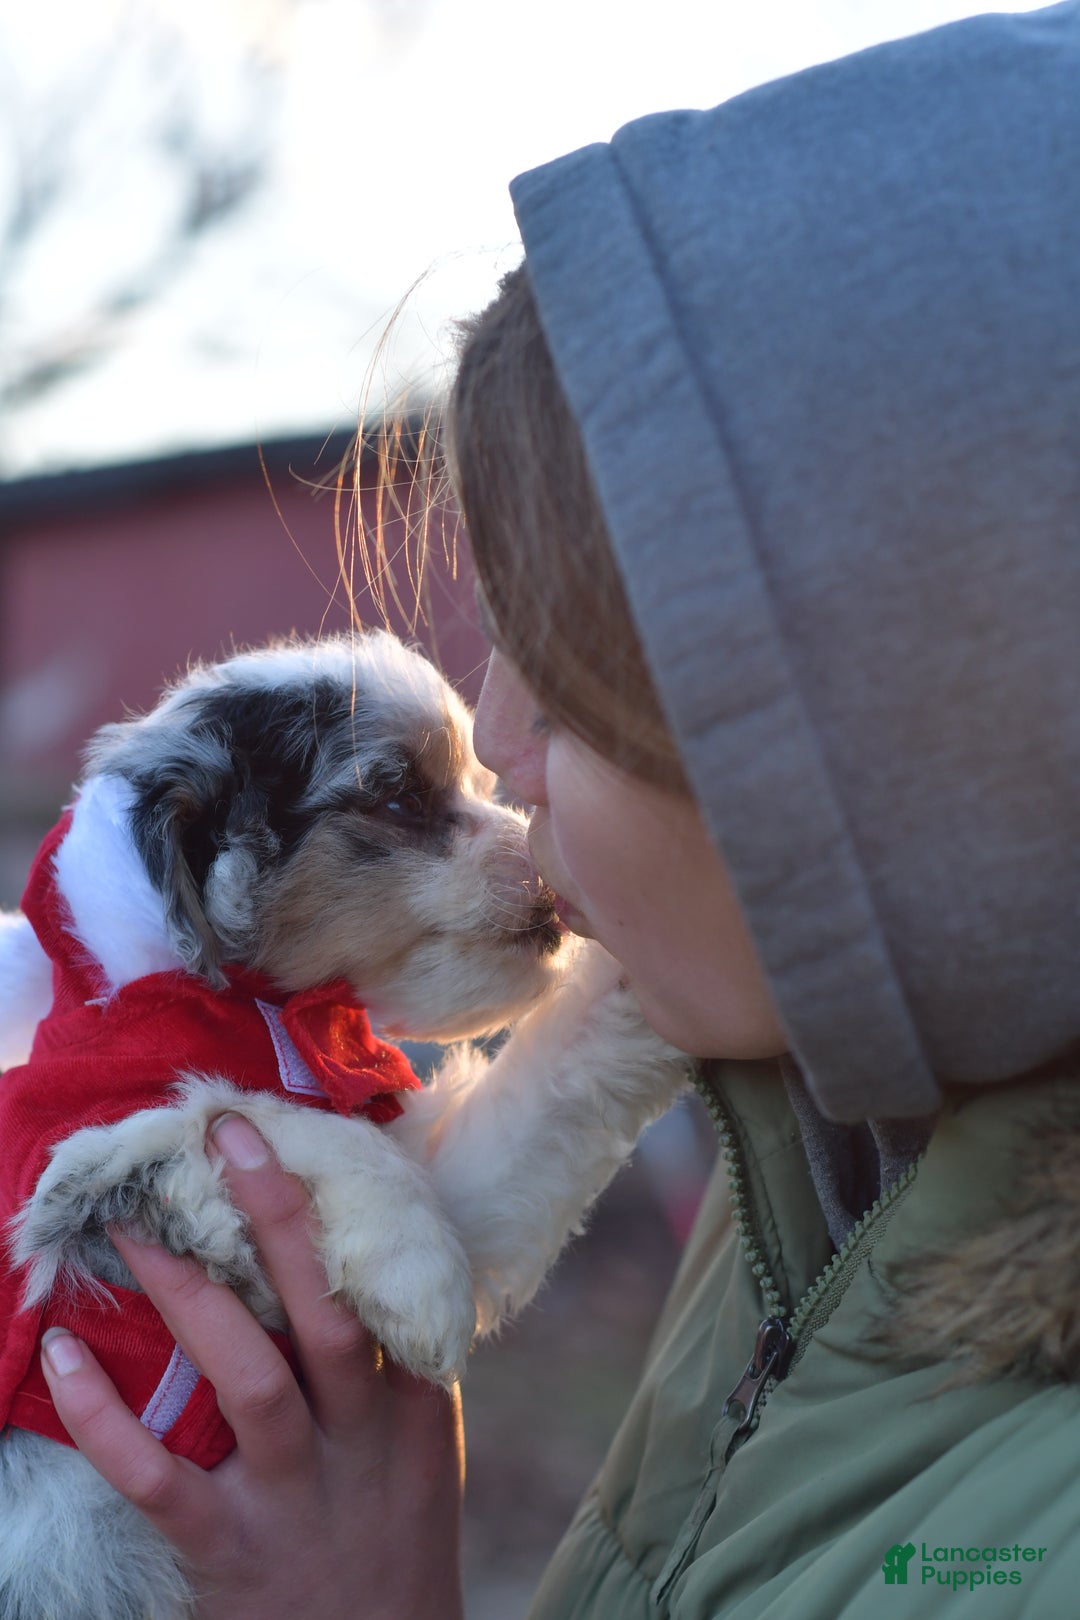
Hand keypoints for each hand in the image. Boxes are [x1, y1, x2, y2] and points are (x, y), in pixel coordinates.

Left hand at [39, 1116, 464, 1619]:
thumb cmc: (395, 1530)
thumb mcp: (422, 1440)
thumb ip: (391, 1354)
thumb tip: (346, 1246)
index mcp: (410, 1401)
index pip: (382, 1285)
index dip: (339, 1208)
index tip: (288, 1135)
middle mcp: (357, 1438)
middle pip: (323, 1310)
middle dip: (277, 1215)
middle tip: (225, 1134)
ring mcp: (291, 1495)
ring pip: (245, 1376)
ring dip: (188, 1294)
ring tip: (134, 1227)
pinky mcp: (226, 1550)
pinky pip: (157, 1477)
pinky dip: (103, 1419)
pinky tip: (66, 1358)